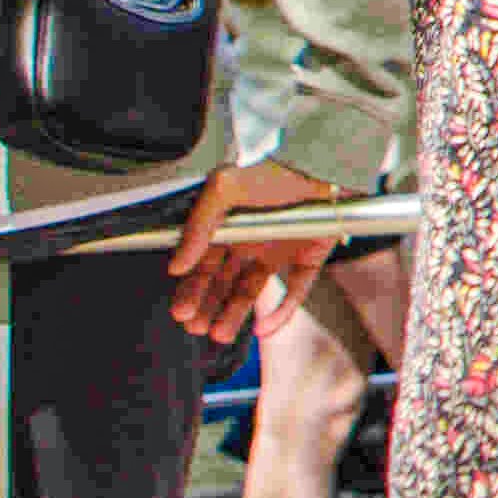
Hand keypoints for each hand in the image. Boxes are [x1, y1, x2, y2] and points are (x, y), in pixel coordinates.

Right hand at [167, 157, 346, 345]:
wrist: (320, 162)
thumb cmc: (271, 170)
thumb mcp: (224, 188)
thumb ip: (199, 224)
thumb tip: (177, 265)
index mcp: (227, 230)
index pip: (203, 268)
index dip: (191, 290)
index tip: (181, 311)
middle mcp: (250, 245)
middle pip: (223, 285)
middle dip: (207, 307)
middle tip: (195, 326)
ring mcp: (279, 253)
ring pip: (252, 292)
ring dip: (234, 315)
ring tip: (219, 334)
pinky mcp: (308, 259)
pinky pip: (294, 292)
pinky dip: (280, 313)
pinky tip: (263, 330)